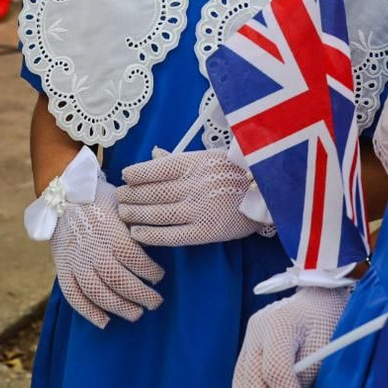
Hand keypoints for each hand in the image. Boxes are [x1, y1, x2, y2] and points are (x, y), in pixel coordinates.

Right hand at [49, 179, 164, 327]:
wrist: (63, 196)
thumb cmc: (100, 200)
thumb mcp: (122, 204)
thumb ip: (137, 224)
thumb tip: (156, 241)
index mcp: (110, 231)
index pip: (134, 258)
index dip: (149, 271)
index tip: (159, 277)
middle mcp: (92, 248)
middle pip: (118, 279)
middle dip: (140, 295)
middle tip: (155, 302)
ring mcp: (76, 260)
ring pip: (97, 291)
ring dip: (119, 307)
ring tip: (136, 314)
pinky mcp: (62, 268)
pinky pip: (73, 295)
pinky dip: (88, 311)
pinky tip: (104, 321)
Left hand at [117, 147, 263, 246]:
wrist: (269, 197)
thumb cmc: (237, 173)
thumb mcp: (210, 157)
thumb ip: (180, 159)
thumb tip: (154, 153)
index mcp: (196, 163)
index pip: (157, 168)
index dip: (137, 173)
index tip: (125, 177)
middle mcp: (195, 185)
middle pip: (154, 192)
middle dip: (131, 195)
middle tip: (118, 198)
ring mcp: (200, 209)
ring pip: (158, 213)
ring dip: (136, 214)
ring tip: (123, 214)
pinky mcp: (206, 232)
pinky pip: (171, 235)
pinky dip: (151, 235)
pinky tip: (137, 234)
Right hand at [232, 285, 350, 387]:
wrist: (317, 295)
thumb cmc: (326, 319)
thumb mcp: (324, 346)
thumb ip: (304, 377)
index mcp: (279, 324)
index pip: (276, 370)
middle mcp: (257, 330)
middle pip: (252, 379)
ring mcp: (249, 338)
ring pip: (240, 381)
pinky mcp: (248, 346)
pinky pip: (241, 377)